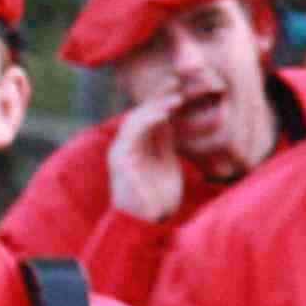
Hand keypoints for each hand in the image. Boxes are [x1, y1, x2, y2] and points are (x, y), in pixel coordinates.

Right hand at [105, 96, 189, 221]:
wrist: (146, 224)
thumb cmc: (158, 197)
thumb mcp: (167, 163)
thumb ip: (167, 142)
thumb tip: (175, 120)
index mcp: (139, 145)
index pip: (150, 115)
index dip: (165, 99)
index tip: (185, 86)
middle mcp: (127, 144)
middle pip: (142, 112)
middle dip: (160, 95)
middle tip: (180, 81)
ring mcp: (122, 150)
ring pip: (136, 118)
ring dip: (156, 105)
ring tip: (176, 97)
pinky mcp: (120, 159)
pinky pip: (132, 133)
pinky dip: (148, 120)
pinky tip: (164, 113)